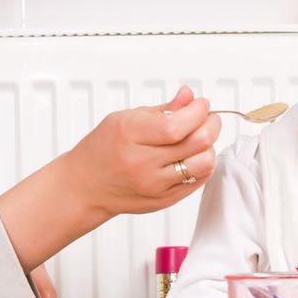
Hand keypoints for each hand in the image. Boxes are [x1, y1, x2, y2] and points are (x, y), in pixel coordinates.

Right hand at [0, 86, 221, 271]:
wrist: (85, 186)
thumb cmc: (104, 149)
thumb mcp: (126, 118)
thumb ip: (163, 109)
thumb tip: (190, 96)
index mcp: (130, 135)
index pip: (178, 125)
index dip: (198, 111)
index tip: (201, 104)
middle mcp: (142, 162)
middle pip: (198, 143)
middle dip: (211, 124)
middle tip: (208, 118)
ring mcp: (154, 185)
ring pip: (204, 164)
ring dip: (209, 147)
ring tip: (200, 139)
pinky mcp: (164, 200)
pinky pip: (199, 180)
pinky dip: (203, 164)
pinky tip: (193, 156)